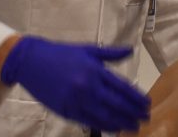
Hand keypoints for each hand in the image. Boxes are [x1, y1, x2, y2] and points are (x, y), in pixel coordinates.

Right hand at [0, 36, 149, 131]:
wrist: (30, 61)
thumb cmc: (61, 53)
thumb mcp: (88, 49)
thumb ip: (111, 53)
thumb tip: (130, 50)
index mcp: (95, 70)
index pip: (123, 88)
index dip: (137, 98)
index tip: (147, 104)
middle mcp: (88, 87)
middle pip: (117, 104)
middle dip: (134, 113)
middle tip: (146, 118)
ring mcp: (76, 101)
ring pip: (105, 116)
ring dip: (122, 123)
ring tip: (134, 127)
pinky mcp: (65, 110)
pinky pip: (89, 121)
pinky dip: (104, 126)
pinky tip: (114, 128)